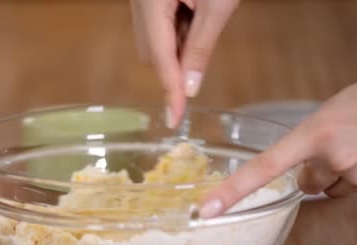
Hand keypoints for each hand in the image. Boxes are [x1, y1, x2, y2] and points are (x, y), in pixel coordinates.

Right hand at [130, 0, 238, 127]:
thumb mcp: (217, 6)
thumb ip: (201, 47)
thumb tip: (189, 88)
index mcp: (151, 3)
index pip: (160, 58)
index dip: (170, 90)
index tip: (174, 120)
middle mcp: (139, 4)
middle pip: (152, 52)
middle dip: (175, 66)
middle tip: (201, 58)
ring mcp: (142, 0)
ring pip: (154, 42)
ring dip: (178, 48)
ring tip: (202, 20)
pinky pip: (158, 27)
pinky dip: (176, 33)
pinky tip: (194, 16)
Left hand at [199, 58, 356, 217]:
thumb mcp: (339, 107)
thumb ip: (314, 138)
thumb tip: (304, 167)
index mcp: (316, 131)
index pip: (264, 168)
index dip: (232, 192)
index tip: (206, 210)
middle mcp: (335, 159)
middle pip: (306, 184)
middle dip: (315, 171)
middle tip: (341, 144)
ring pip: (333, 189)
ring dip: (342, 174)